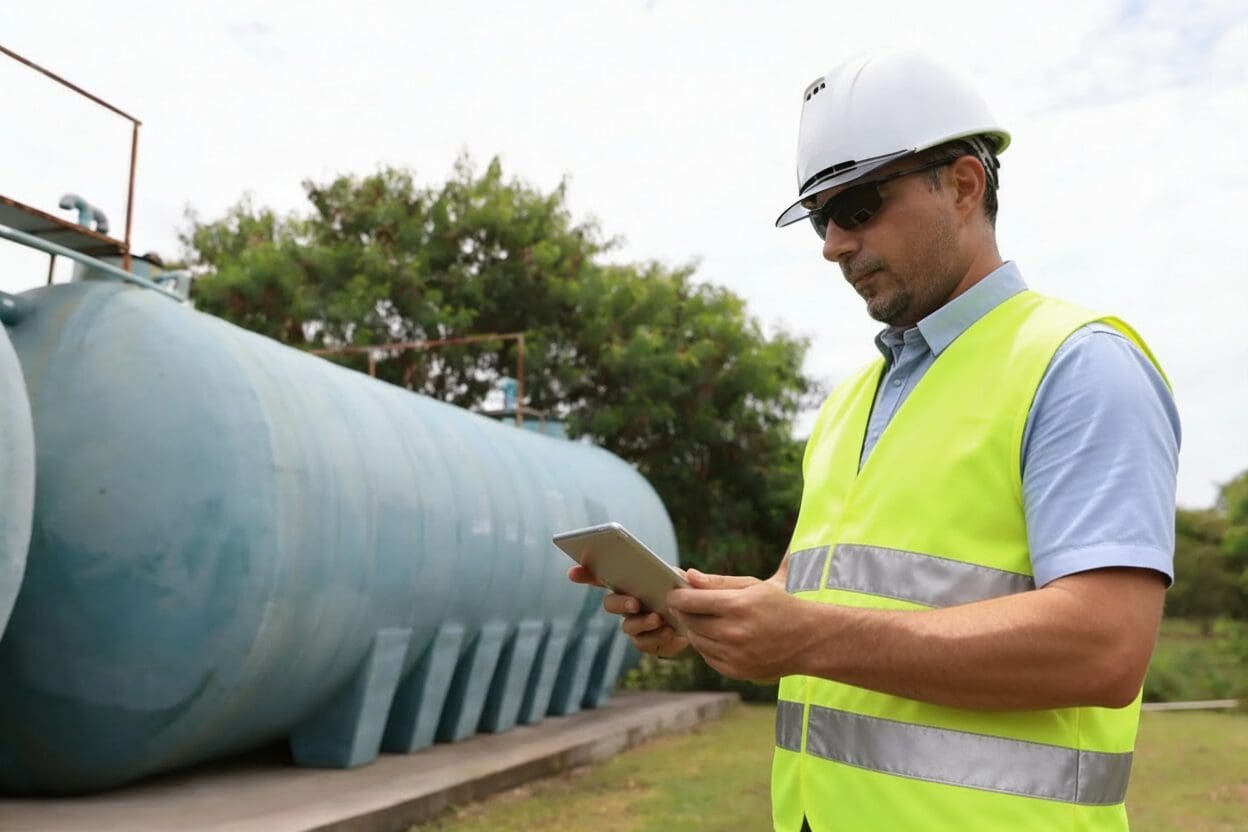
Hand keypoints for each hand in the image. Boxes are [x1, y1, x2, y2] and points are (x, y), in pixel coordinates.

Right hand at [567, 564, 688, 657]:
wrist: (698, 623)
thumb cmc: (684, 597)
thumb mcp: (680, 580)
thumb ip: (675, 575)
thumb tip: (676, 573)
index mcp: (631, 583)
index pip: (601, 576)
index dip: (585, 574)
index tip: (572, 573)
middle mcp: (627, 604)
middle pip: (611, 604)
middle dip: (620, 603)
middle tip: (635, 603)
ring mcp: (634, 625)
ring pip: (627, 626)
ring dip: (641, 622)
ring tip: (658, 619)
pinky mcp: (646, 642)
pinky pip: (643, 643)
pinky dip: (657, 637)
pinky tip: (669, 631)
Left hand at [667, 569, 808, 680]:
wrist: (809, 640)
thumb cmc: (780, 605)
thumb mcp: (753, 586)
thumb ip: (718, 582)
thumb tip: (688, 575)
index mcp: (738, 606)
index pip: (690, 601)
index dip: (677, 596)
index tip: (673, 593)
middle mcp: (734, 633)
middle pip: (690, 621)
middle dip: (684, 612)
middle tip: (686, 604)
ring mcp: (734, 656)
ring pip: (696, 640)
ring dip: (695, 629)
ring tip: (705, 619)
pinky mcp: (736, 671)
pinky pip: (707, 656)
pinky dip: (707, 645)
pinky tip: (718, 636)